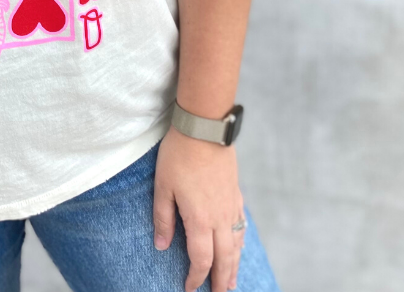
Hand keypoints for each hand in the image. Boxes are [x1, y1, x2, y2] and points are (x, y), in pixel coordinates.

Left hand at [153, 126, 245, 291]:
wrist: (205, 127)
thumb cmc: (179, 155)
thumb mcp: (162, 186)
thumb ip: (163, 219)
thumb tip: (162, 246)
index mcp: (200, 220)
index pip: (201, 260)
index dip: (196, 278)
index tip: (190, 288)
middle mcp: (220, 218)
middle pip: (224, 259)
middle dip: (221, 281)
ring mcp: (231, 206)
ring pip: (236, 245)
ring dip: (234, 266)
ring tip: (232, 282)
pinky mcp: (236, 194)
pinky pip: (241, 226)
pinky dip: (240, 243)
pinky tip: (238, 246)